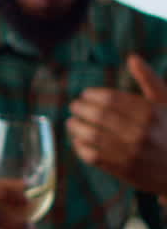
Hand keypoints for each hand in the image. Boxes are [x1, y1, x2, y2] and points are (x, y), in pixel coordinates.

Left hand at [67, 54, 166, 195]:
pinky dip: (81, 147)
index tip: (85, 94)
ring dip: (77, 127)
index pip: (111, 99)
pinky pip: (93, 156)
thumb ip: (150, 80)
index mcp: (151, 113)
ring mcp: (131, 153)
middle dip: (81, 109)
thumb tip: (132, 57)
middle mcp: (141, 132)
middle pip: (99, 116)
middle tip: (74, 106)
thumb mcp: (166, 104)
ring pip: (92, 136)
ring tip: (71, 122)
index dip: (93, 96)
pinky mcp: (123, 170)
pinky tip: (78, 141)